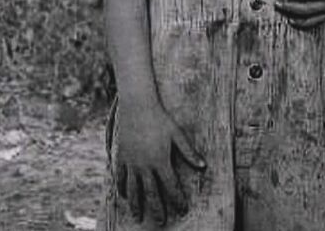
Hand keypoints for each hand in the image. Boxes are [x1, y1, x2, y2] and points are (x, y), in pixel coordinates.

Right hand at [111, 99, 205, 225]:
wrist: (137, 105)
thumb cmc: (160, 117)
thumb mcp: (177, 133)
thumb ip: (189, 151)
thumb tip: (203, 166)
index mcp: (161, 161)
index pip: (171, 187)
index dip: (178, 200)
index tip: (182, 210)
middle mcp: (145, 166)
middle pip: (151, 194)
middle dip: (157, 210)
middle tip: (160, 222)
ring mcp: (131, 163)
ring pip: (133, 190)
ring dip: (136, 205)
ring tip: (138, 217)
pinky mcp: (121, 157)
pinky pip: (121, 177)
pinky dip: (122, 189)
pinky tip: (124, 196)